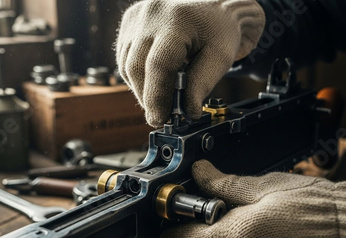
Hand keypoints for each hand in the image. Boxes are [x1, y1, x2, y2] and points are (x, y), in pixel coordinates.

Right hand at [116, 0, 264, 126]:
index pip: (159, 64)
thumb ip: (202, 83)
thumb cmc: (219, 29)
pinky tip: (152, 81)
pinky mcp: (130, 21)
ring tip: (159, 100)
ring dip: (141, 88)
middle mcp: (152, 14)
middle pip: (137, 67)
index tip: (159, 119)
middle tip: (161, 116)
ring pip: (127, 64)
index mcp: (178, 20)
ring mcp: (138, 16)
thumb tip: (188, 112)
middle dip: (147, 97)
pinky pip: (125, 56)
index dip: (157, 96)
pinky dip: (136, 75)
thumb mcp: (220, 57)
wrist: (214, 6)